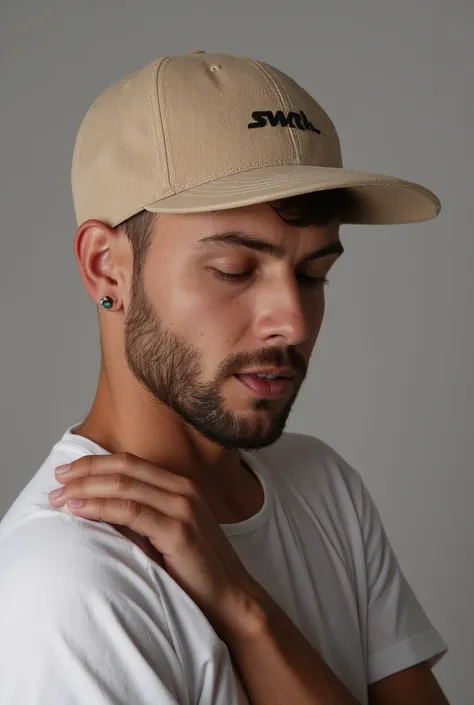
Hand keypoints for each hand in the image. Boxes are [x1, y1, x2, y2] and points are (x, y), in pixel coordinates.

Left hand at [48, 453, 265, 639]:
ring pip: (124, 486)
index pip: (130, 462)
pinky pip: (130, 511)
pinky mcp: (178, 530)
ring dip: (86, 488)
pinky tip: (79, 510)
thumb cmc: (195, 567)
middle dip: (85, 471)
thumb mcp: (168, 530)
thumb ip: (142, 514)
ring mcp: (183, 507)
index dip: (96, 463)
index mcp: (180, 485)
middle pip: (124, 468)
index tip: (68, 471)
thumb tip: (98, 507)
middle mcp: (183, 489)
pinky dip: (100, 507)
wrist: (229, 595)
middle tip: (56, 479)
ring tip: (60, 497)